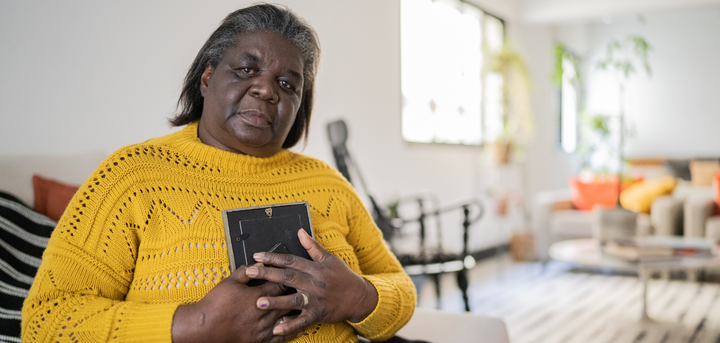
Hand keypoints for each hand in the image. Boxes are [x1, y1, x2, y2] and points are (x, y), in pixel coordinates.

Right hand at [171, 265, 303, 342]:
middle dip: (296, 295)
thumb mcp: (229, 282)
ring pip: (287, 319)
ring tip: (308, 309)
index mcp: (257, 296)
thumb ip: (245, 272)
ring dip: (298, 313)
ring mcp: (263, 328)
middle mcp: (263, 312)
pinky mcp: (260, 340)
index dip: (288, 278)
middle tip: (306, 290)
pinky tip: (300, 329)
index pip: (279, 284)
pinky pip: (281, 337)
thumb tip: (258, 264)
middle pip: (287, 301)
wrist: (204, 329)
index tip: (295, 275)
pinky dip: (292, 332)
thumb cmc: (215, 305)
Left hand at [246, 229, 378, 336]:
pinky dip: (290, 326)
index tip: (257, 256)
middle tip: (250, 272)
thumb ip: (312, 246)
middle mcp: (314, 283)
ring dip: (276, 301)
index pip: (291, 260)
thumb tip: (300, 231)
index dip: (273, 257)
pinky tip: (277, 329)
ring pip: (293, 300)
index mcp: (314, 268)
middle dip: (267, 274)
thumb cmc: (343, 277)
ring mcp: (315, 299)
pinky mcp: (318, 314)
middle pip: (287, 277)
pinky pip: (302, 321)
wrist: (359, 297)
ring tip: (259, 302)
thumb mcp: (329, 258)